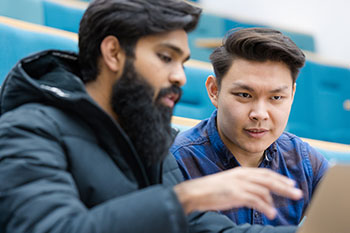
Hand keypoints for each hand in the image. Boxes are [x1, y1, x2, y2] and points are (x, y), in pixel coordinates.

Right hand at [174, 167, 301, 218]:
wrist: (196, 192)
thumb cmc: (213, 190)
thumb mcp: (232, 185)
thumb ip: (248, 189)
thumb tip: (264, 198)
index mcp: (241, 172)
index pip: (265, 174)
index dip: (279, 179)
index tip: (291, 184)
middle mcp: (242, 176)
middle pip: (269, 179)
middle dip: (285, 186)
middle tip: (298, 193)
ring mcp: (239, 184)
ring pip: (265, 189)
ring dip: (279, 196)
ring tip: (288, 203)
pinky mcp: (236, 194)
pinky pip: (255, 200)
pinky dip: (265, 206)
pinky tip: (271, 213)